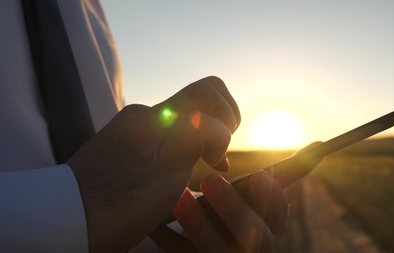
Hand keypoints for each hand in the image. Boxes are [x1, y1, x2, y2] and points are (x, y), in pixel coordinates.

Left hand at [67, 76, 239, 252]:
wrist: (65, 218)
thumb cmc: (120, 201)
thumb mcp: (170, 168)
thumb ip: (199, 134)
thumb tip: (218, 126)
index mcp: (158, 117)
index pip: (208, 91)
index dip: (227, 117)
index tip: (217, 156)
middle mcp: (144, 115)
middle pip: (196, 102)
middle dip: (217, 126)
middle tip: (216, 157)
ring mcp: (131, 129)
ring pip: (181, 121)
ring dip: (200, 141)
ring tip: (203, 169)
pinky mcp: (122, 145)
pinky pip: (162, 136)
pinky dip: (179, 149)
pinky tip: (177, 173)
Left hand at [151, 171, 288, 252]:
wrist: (201, 242)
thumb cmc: (224, 210)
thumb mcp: (241, 195)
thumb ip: (254, 182)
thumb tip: (293, 145)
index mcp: (267, 226)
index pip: (278, 213)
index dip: (273, 196)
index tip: (259, 174)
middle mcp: (250, 246)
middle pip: (252, 235)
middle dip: (233, 207)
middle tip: (210, 179)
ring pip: (218, 249)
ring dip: (199, 224)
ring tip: (180, 198)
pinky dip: (169, 239)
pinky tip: (155, 224)